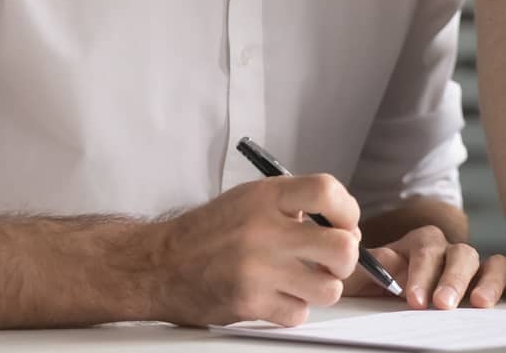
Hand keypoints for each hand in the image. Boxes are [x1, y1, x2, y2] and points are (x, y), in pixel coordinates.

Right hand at [151, 174, 363, 326]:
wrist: (157, 266)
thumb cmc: (207, 233)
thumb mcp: (249, 200)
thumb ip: (292, 206)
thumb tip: (341, 225)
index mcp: (266, 197)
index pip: (327, 192)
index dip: (348, 211)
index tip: (346, 223)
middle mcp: (264, 230)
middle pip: (342, 248)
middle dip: (346, 259)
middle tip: (333, 261)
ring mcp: (257, 269)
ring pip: (327, 288)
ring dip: (322, 288)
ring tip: (305, 282)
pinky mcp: (249, 302)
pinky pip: (298, 313)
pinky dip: (293, 309)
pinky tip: (278, 297)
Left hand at [356, 226, 505, 309]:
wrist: (383, 293)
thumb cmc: (375, 286)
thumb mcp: (361, 278)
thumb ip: (365, 269)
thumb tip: (381, 264)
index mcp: (420, 244)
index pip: (427, 247)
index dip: (422, 271)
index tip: (415, 298)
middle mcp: (451, 253)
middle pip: (462, 253)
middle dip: (454, 279)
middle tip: (443, 304)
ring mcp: (475, 270)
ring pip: (493, 263)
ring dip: (489, 281)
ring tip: (480, 303)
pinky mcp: (493, 287)